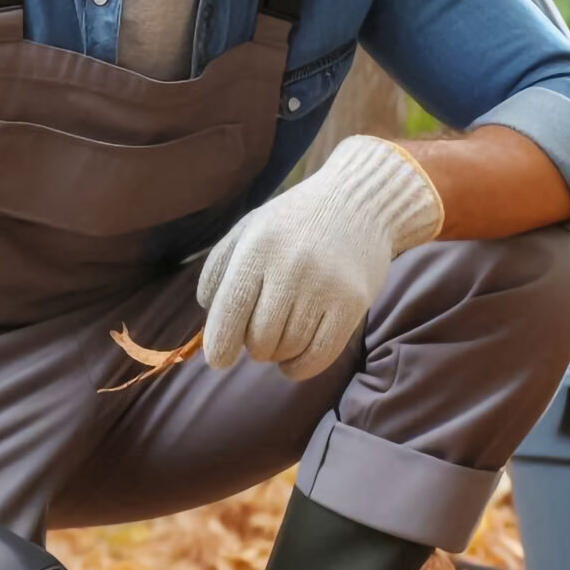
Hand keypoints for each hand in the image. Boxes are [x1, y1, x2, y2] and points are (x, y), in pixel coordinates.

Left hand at [197, 134, 443, 379]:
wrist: (360, 203)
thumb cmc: (295, 220)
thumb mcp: (249, 228)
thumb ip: (219, 268)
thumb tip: (209, 315)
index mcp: (259, 247)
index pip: (231, 308)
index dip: (221, 343)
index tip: (220, 359)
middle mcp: (291, 267)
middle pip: (260, 337)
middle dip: (254, 346)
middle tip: (261, 334)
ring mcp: (326, 286)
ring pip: (289, 348)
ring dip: (279, 353)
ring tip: (282, 336)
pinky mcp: (353, 303)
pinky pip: (321, 355)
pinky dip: (301, 367)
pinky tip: (294, 360)